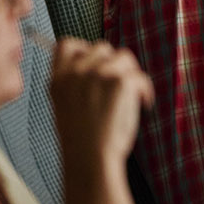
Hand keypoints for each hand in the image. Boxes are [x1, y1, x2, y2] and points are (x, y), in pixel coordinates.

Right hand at [50, 39, 154, 169]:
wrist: (90, 159)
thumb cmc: (82, 142)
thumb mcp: (66, 107)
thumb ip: (75, 84)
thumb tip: (99, 68)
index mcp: (57, 79)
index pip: (67, 44)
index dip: (85, 50)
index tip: (98, 65)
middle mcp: (75, 72)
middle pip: (102, 47)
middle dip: (113, 63)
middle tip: (120, 84)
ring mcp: (97, 74)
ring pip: (124, 57)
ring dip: (131, 73)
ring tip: (132, 94)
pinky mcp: (119, 81)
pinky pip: (140, 76)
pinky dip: (145, 90)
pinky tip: (144, 104)